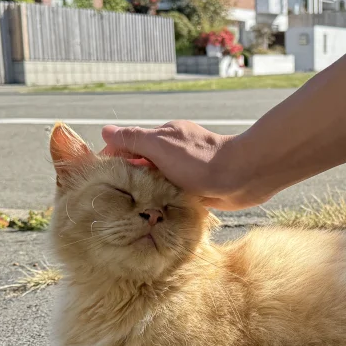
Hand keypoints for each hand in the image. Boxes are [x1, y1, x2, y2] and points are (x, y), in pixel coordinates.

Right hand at [100, 120, 265, 208]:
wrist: (243, 177)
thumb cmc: (200, 160)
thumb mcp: (160, 146)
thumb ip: (134, 139)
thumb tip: (105, 130)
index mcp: (164, 136)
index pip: (130, 145)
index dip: (114, 158)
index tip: (102, 177)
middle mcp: (175, 151)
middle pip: (144, 165)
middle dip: (130, 179)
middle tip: (116, 200)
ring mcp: (188, 170)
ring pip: (160, 182)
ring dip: (149, 193)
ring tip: (136, 211)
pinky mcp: (200, 188)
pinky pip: (176, 195)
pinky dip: (167, 202)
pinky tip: (160, 214)